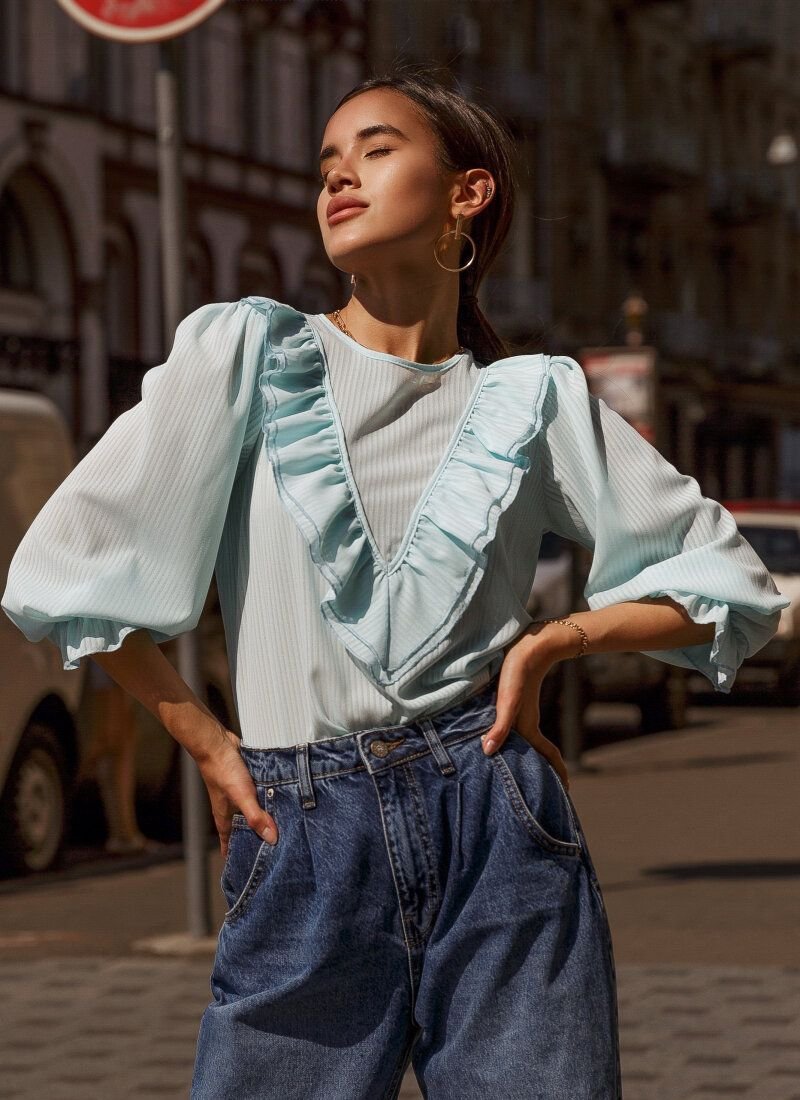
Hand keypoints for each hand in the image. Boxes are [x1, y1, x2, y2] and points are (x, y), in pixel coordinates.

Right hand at [192, 725, 278, 861]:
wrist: (218, 743)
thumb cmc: (224, 771)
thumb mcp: (242, 797)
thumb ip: (256, 817)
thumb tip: (272, 839)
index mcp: (225, 817)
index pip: (229, 843)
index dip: (235, 856)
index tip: (245, 870)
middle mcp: (232, 808)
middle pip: (244, 829)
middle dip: (255, 839)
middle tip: (273, 851)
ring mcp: (240, 794)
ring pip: (253, 812)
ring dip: (265, 818)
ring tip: (284, 829)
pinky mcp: (249, 781)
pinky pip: (260, 795)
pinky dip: (269, 800)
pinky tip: (283, 801)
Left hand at [481, 629, 570, 790]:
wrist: (529, 643)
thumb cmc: (517, 672)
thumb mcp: (507, 701)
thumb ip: (499, 726)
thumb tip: (487, 751)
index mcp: (528, 726)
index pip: (547, 755)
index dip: (557, 772)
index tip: (566, 790)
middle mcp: (526, 722)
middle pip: (537, 752)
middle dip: (542, 771)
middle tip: (545, 789)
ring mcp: (521, 712)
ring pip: (527, 740)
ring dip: (529, 755)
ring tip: (525, 770)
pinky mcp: (514, 700)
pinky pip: (515, 726)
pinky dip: (513, 737)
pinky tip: (503, 738)